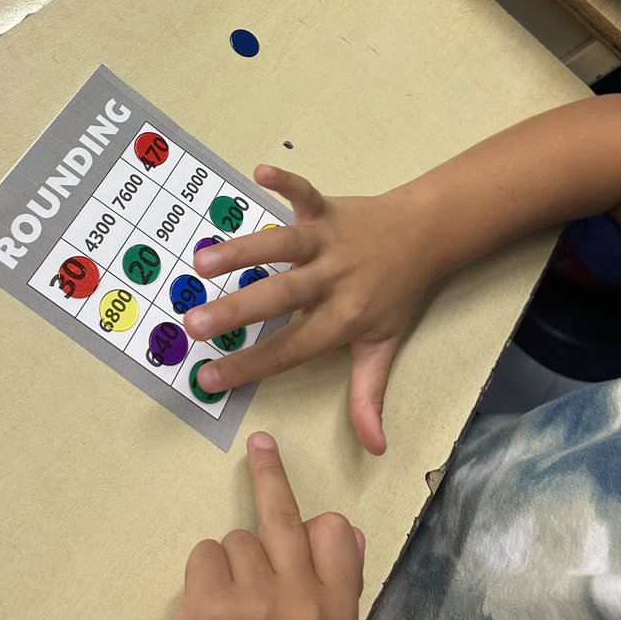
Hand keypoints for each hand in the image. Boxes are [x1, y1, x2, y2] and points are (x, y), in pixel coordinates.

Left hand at [153, 432, 363, 619]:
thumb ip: (336, 592)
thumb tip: (350, 533)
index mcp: (337, 617)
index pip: (337, 535)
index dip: (319, 528)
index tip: (310, 510)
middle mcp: (303, 603)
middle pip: (286, 515)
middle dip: (270, 474)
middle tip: (260, 443)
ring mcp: (257, 599)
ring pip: (238, 538)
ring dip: (230, 565)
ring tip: (229, 612)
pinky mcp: (212, 602)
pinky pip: (206, 553)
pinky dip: (202, 576)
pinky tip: (205, 613)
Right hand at [187, 166, 439, 453]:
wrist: (427, 235)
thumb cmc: (397, 293)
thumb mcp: (385, 346)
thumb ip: (369, 394)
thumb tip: (374, 447)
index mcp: (343, 318)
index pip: (291, 348)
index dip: (250, 365)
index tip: (207, 378)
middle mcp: (333, 279)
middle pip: (282, 296)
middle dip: (237, 310)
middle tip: (194, 324)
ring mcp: (329, 241)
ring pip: (284, 245)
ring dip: (244, 249)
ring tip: (203, 262)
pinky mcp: (328, 209)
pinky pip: (306, 193)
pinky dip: (286, 182)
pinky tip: (259, 172)